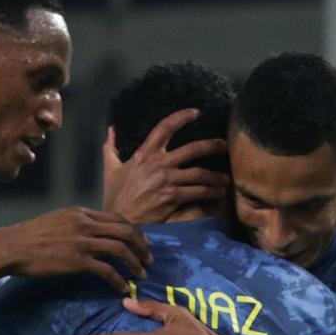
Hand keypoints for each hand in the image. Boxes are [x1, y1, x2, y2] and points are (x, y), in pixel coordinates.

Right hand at [0, 207, 151, 292]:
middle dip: (141, 245)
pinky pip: (106, 270)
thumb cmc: (29, 237)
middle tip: (149, 259)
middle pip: (125, 231)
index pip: (117, 218)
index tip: (141, 242)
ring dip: (135, 262)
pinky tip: (123, 287)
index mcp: (82, 212)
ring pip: (120, 249)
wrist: (11, 246)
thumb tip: (92, 235)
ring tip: (142, 274)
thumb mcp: (57, 220)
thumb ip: (77, 224)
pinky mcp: (77, 261)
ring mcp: (82, 241)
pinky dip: (119, 279)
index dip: (134, 231)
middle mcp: (85, 223)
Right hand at [102, 108, 228, 223]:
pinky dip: (211, 192)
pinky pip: (198, 192)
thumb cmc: (115, 197)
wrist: (119, 222)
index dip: (181, 117)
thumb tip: (111, 130)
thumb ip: (110, 148)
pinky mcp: (173, 197)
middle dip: (213, 145)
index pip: (164, 128)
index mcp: (144, 154)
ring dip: (216, 176)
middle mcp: (158, 164)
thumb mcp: (110, 170)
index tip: (195, 112)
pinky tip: (218, 193)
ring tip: (226, 178)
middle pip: (193, 149)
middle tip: (225, 145)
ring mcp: (167, 180)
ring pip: (199, 173)